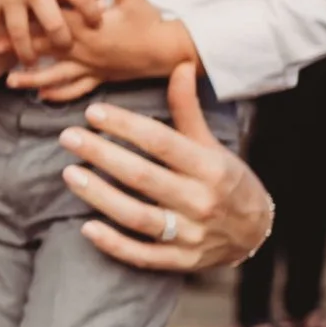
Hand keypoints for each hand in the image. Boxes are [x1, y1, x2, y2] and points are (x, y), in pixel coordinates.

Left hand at [14, 0, 196, 95]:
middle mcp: (84, 47)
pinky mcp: (99, 77)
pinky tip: (43, 97)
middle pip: (46, 48)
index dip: (30, 16)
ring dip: (33, 78)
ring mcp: (90, 65)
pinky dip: (59, 93)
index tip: (6, 15)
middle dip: (20, 49)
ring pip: (56, 74)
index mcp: (89, 25)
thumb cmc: (149, 23)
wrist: (166, 51)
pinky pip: (76, 88)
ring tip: (10, 83)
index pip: (54, 19)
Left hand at [59, 62, 268, 275]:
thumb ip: (188, 110)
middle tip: (69, 136)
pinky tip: (86, 228)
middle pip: (143, 177)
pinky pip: (142, 255)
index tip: (93, 112)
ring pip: (137, 216)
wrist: (256, 232)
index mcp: (209, 168)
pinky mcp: (180, 261)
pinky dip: (114, 244)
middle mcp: (200, 201)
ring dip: (99, 196)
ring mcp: (190, 234)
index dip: (126, 126)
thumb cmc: (227, 180)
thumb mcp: (211, 144)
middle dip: (102, 154)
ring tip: (69, 174)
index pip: (162, 143)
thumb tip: (179, 65)